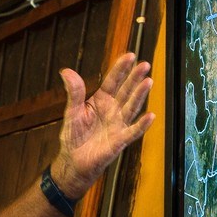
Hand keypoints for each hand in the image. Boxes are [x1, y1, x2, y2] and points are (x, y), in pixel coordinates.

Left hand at [54, 53, 155, 196]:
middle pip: (126, 91)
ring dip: (140, 95)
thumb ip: (74, 93)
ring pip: (131, 107)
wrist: (74, 161)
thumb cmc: (73, 136)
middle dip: (135, 78)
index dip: (121, 69)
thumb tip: (66, 72)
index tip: (130, 55)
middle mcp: (113, 110)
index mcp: (101, 100)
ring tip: (148, 82)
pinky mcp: (120, 140)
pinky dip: (141, 125)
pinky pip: (132, 131)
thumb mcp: (71, 112)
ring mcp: (118, 124)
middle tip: (144, 64)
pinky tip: (150, 116)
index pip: (112, 81)